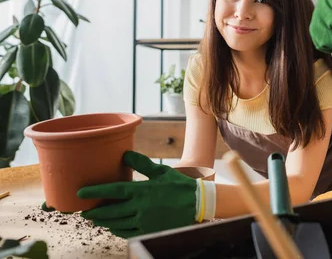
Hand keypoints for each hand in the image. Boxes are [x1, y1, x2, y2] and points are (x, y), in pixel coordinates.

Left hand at [78, 151, 199, 237]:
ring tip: (96, 219)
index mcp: (141, 190)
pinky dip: (117, 230)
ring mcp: (143, 221)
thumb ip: (142, 163)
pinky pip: (127, 233)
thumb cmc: (179, 186)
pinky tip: (113, 227)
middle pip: (110, 211)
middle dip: (95, 212)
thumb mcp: (161, 171)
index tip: (80, 193)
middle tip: (85, 211)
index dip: (94, 192)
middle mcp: (140, 207)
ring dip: (104, 222)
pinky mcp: (148, 230)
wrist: (196, 204)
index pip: (112, 191)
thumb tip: (125, 153)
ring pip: (117, 223)